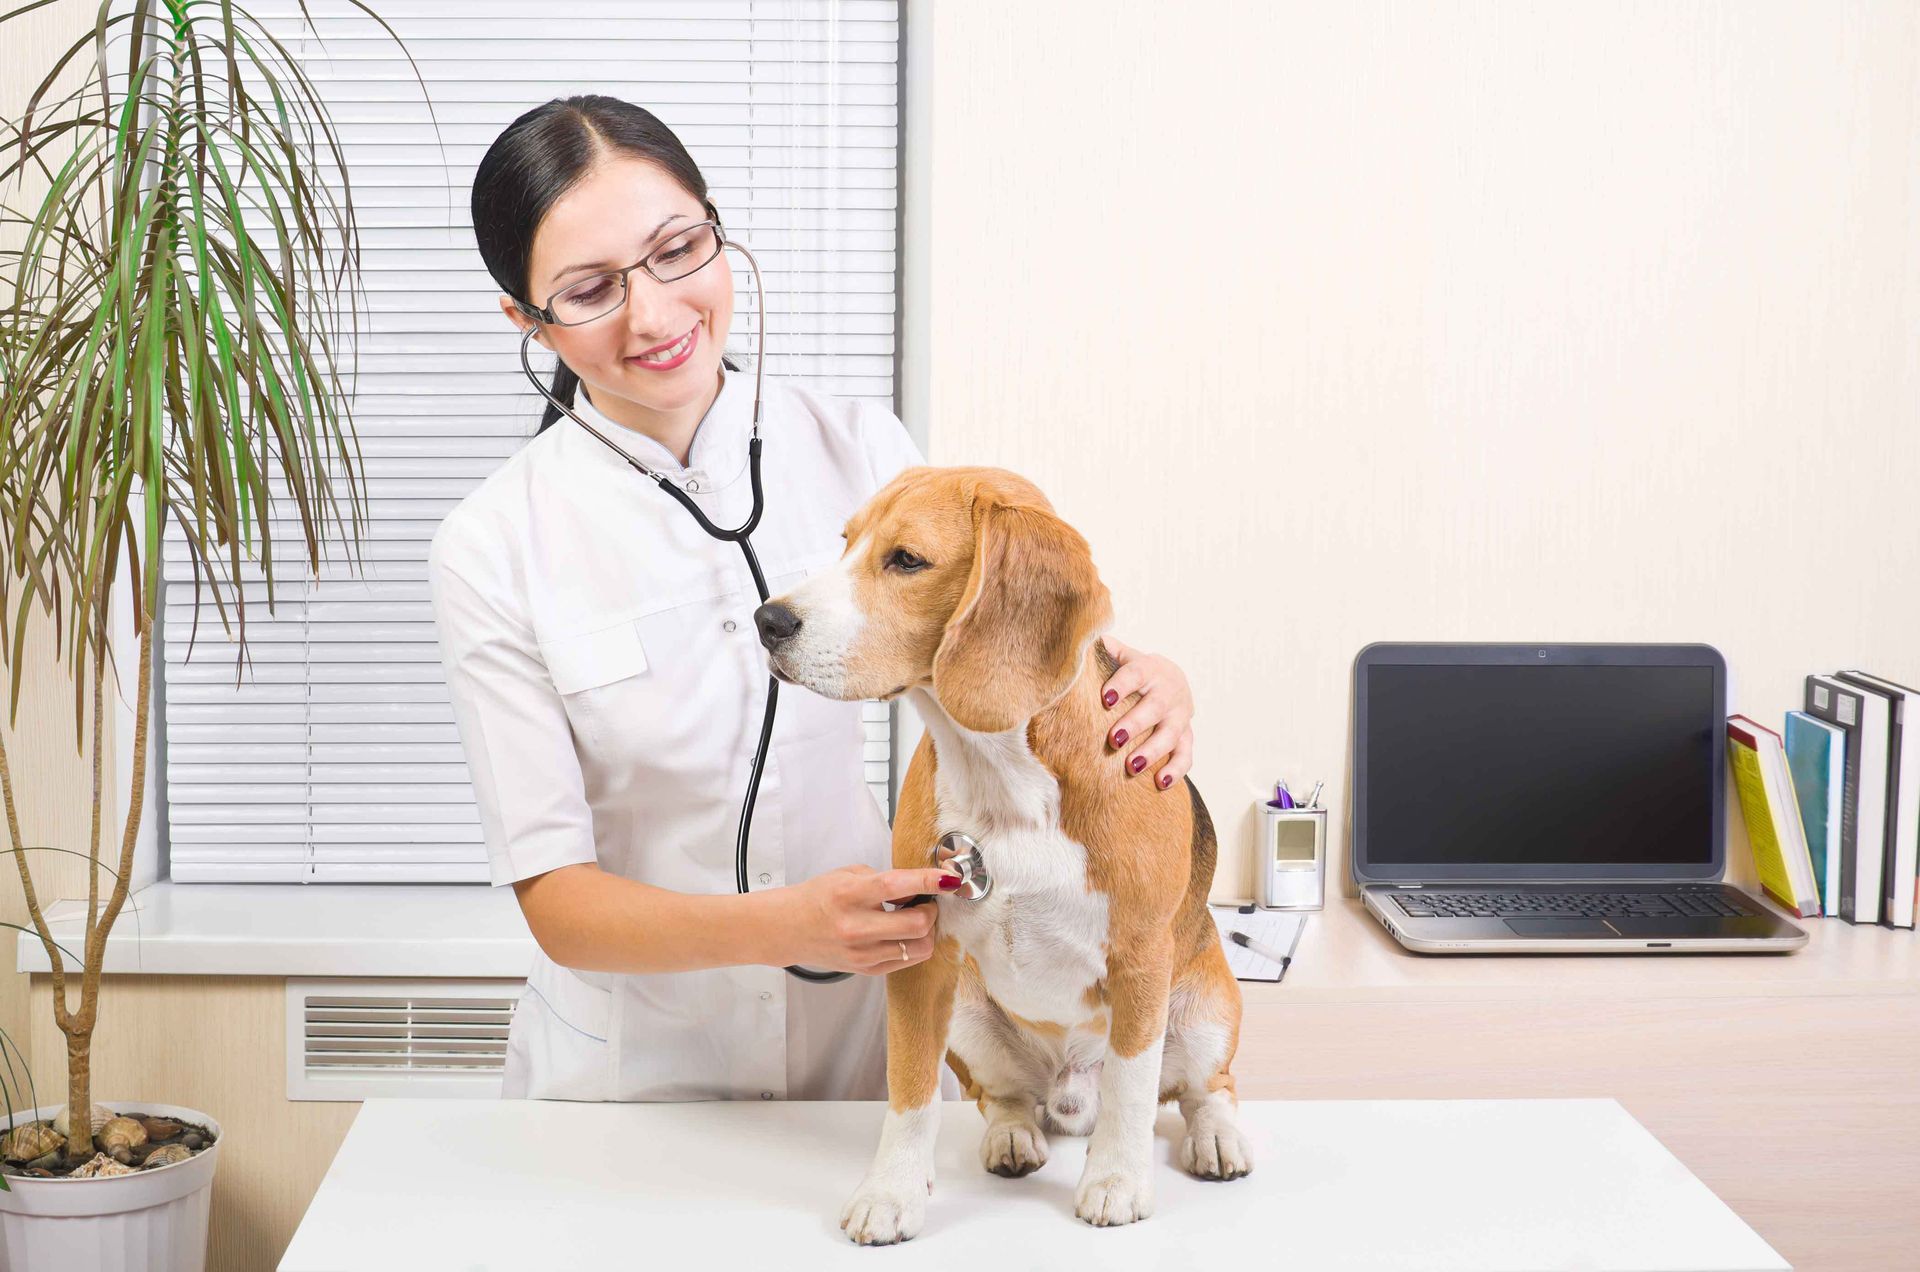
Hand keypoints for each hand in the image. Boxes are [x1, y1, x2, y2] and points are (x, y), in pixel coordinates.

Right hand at [777, 864, 958, 974]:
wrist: (788, 928)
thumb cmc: (818, 898)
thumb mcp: (848, 875)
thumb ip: (885, 880)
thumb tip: (920, 888)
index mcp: (850, 895)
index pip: (897, 887)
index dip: (929, 881)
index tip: (949, 878)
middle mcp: (856, 927)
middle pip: (917, 924)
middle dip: (931, 910)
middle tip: (927, 901)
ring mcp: (862, 953)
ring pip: (919, 947)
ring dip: (926, 930)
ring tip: (913, 918)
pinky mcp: (867, 969)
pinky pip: (907, 960)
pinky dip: (913, 944)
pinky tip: (902, 933)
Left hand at [1098, 634, 1194, 792]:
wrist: (1169, 681)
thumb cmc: (1135, 671)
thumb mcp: (1121, 655)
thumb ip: (1102, 649)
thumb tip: (1079, 637)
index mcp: (1150, 669)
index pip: (1136, 674)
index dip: (1122, 685)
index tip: (1104, 698)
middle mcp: (1169, 692)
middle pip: (1155, 707)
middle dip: (1136, 723)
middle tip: (1115, 739)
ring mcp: (1180, 716)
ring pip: (1171, 734)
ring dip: (1153, 751)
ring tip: (1132, 766)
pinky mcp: (1186, 736)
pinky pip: (1185, 755)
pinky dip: (1176, 769)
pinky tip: (1160, 782)